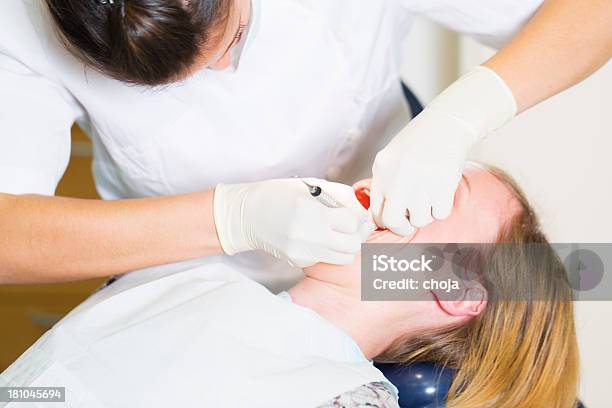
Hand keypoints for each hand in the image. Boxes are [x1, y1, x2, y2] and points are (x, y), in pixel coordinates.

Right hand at [214, 178, 374, 266]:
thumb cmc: (279, 195)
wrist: (248, 214)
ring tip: (338, 234)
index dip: (358, 218)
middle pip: (353, 245)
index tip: (355, 215)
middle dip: (357, 235)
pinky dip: (328, 250)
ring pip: (344, 258)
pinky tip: (317, 238)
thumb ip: (341, 196)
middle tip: (352, 227)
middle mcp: (309, 236)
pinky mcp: (298, 261)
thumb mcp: (312, 186)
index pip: (352, 223)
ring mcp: (303, 252)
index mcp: (313, 212)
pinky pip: (325, 259)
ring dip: (345, 246)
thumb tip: (362, 212)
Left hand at [370, 67, 516, 235]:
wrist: (445, 125)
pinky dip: (442, 208)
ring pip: (420, 220)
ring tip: (429, 198)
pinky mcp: (443, 187)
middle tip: (409, 224)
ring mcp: (420, 185)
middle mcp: (397, 181)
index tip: (396, 219)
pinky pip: (440, 214)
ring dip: (426, 214)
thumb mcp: (390, 158)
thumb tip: (381, 215)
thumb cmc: (417, 143)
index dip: (386, 220)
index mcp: (382, 173)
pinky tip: (442, 193)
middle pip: (393, 222)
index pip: (376, 212)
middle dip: (402, 228)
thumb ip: (384, 184)